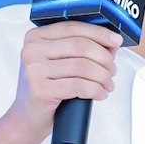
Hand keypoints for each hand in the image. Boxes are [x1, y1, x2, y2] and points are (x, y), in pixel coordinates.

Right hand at [2, 21, 121, 137]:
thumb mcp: (60, 62)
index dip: (99, 33)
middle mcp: (32, 50)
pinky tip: (100, 93)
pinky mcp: (40, 90)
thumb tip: (111, 42)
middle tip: (112, 70)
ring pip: (83, 66)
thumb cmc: (48, 88)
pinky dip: (95, 89)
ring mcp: (34, 70)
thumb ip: (82, 48)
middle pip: (81, 46)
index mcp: (36, 37)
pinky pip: (78, 85)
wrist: (28, 117)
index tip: (116, 41)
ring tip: (107, 85)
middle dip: (104, 58)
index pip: (73, 27)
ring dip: (103, 76)